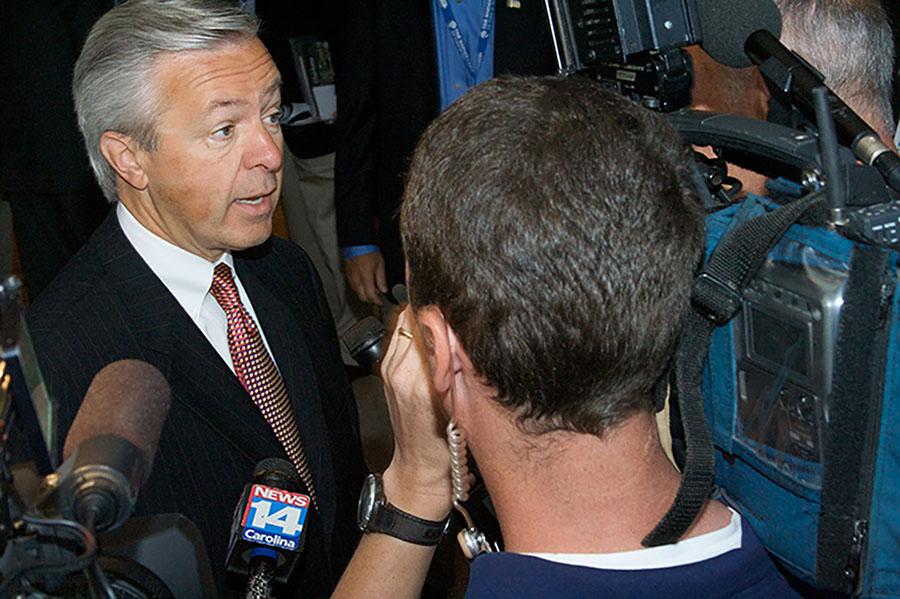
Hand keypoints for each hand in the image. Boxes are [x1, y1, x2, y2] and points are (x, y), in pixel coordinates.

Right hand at [344, 251, 386, 304]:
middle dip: (370, 300)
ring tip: (372, 289)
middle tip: (377, 297)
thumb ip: (381, 279)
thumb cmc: (368, 250)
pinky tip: (364, 284)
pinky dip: (359, 288)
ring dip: (364, 294)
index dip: (376, 301)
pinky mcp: (347, 275)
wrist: (356, 243)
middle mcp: (357, 280)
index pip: (370, 296)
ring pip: (357, 292)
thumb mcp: (380, 264)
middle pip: (362, 297)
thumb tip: (383, 289)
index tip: (380, 302)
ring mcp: (350, 278)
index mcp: (365, 278)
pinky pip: (353, 286)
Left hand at [379, 307, 451, 520]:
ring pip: (406, 321)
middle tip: (459, 315)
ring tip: (449, 328)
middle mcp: (398, 368)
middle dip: (437, 310)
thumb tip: (458, 323)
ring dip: (426, 319)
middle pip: (413, 314)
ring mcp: (388, 368)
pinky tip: (436, 342)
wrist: (419, 468)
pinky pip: (402, 336)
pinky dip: (418, 331)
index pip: (425, 319)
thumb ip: (456, 362)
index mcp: (418, 377)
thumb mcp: (461, 404)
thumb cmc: (445, 445)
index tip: (463, 306)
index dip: (446, 308)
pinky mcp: (386, 370)